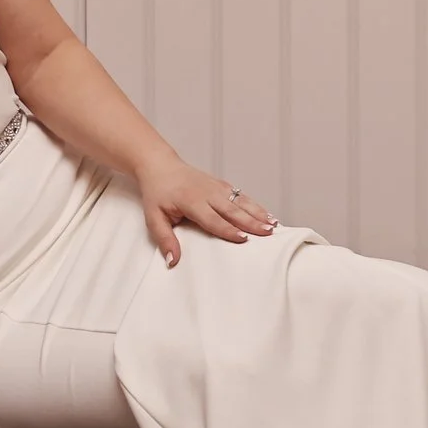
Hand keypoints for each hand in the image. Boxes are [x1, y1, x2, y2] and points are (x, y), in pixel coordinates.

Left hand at [138, 158, 276, 267]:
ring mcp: (217, 187)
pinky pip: (241, 196)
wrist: (160, 166)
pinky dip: (256, 205)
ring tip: (274, 225)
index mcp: (191, 201)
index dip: (228, 229)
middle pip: (233, 210)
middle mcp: (207, 192)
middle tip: (267, 233)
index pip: (212, 218)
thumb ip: (164, 239)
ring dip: (258, 213)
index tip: (243, 238)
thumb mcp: (153, 218)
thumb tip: (173, 261)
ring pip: (241, 201)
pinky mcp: (222, 185)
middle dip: (251, 222)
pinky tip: (267, 214)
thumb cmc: (157, 194)